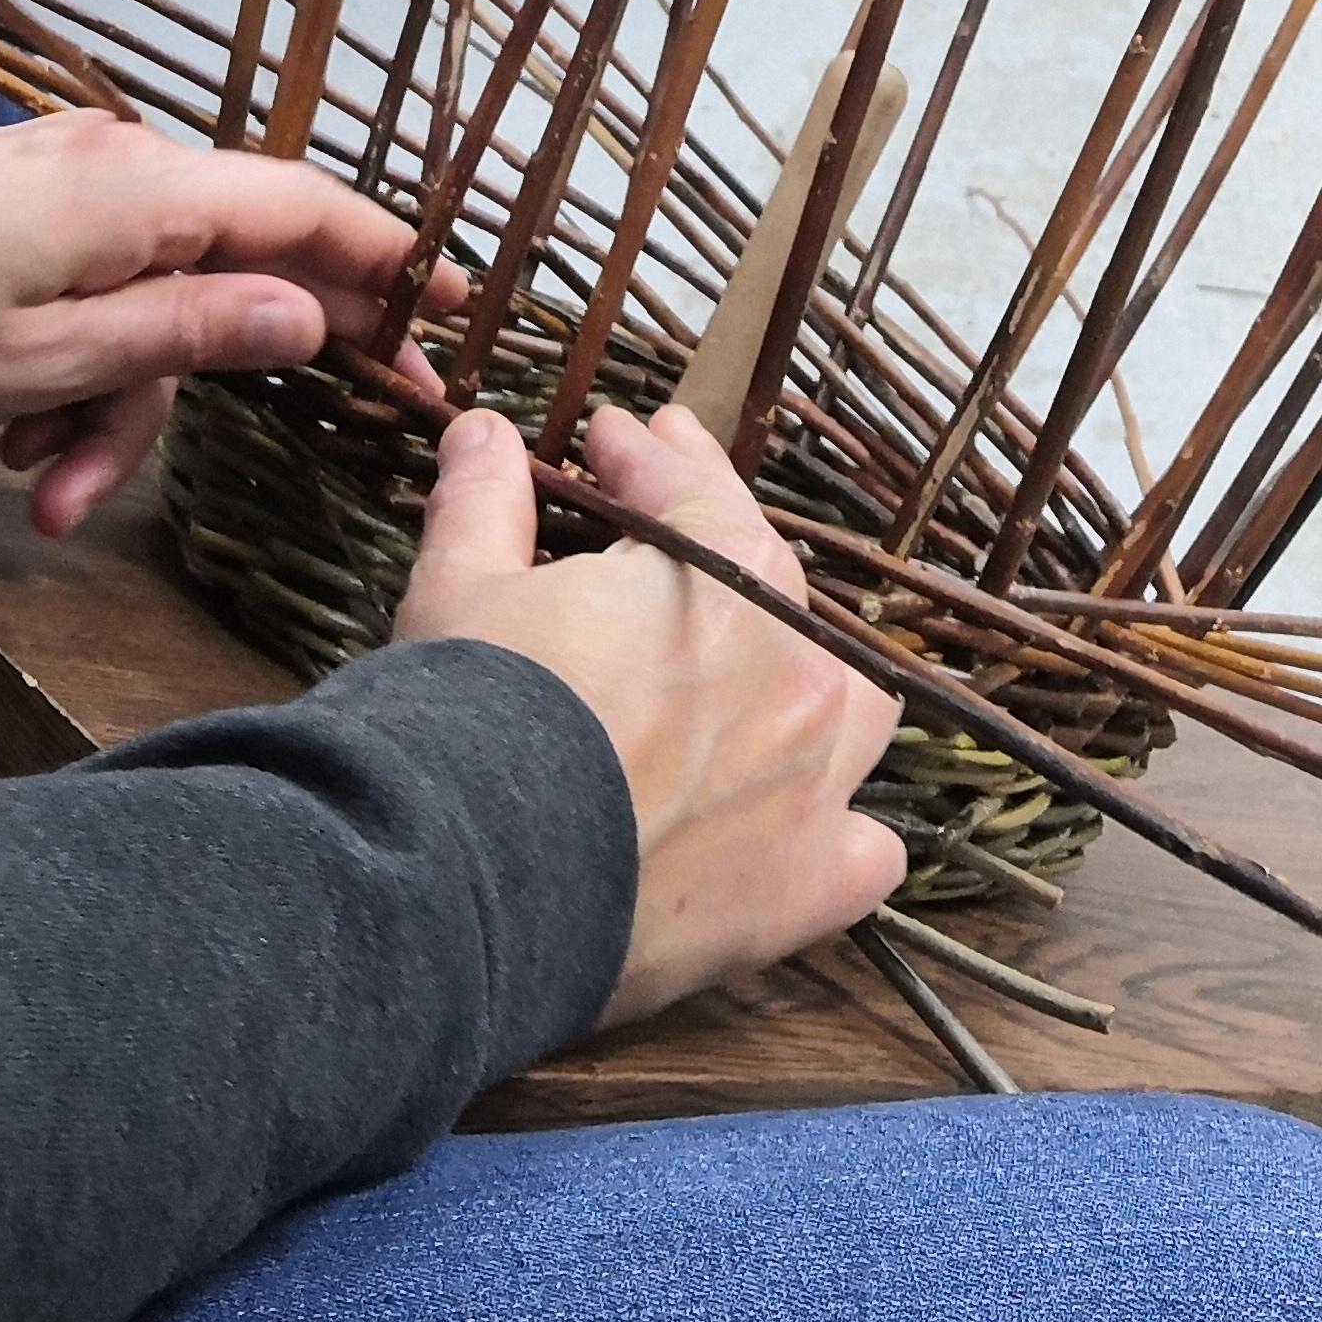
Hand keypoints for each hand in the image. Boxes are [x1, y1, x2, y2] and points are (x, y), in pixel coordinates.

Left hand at [0, 111, 450, 536]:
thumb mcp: (58, 356)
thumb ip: (194, 332)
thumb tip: (310, 315)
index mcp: (141, 191)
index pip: (303, 210)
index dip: (384, 261)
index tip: (446, 311)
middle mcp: (120, 169)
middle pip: (226, 273)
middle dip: (201, 384)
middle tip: (266, 444)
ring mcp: (70, 186)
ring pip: (148, 307)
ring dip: (110, 409)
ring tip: (44, 489)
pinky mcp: (27, 215)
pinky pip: (92, 296)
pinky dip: (71, 375)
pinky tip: (17, 445)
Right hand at [397, 404, 906, 1025]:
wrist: (467, 874)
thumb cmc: (471, 712)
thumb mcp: (459, 588)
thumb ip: (485, 502)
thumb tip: (485, 434)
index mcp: (728, 579)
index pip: (696, 492)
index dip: (649, 459)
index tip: (618, 439)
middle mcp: (797, 670)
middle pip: (776, 588)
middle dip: (720, 545)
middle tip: (671, 518)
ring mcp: (814, 782)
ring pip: (853, 709)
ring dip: (812, 680)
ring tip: (769, 667)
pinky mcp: (803, 887)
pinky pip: (862, 854)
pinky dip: (839, 836)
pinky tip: (810, 827)